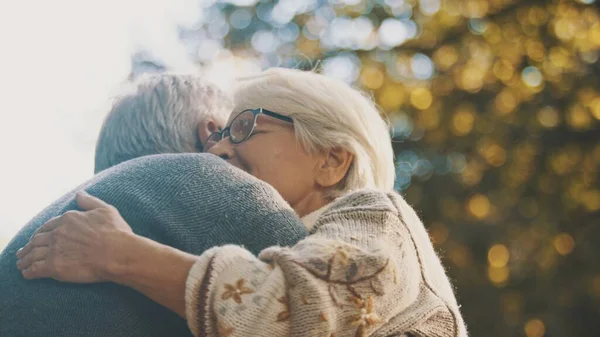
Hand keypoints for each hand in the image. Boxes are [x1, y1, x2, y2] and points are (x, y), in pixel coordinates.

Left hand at [16, 191, 132, 282]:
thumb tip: (79, 193)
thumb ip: (89, 201)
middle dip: (28, 246)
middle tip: (23, 252)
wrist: (118, 254)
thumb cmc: (116, 232)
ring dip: (24, 259)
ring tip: (21, 264)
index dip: (40, 232)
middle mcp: (58, 233)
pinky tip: (27, 274)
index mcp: (68, 219)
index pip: (47, 226)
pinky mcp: (54, 267)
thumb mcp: (105, 210)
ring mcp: (54, 250)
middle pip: (36, 240)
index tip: (36, 238)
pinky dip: (28, 271)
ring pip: (32, 254)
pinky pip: (35, 269)